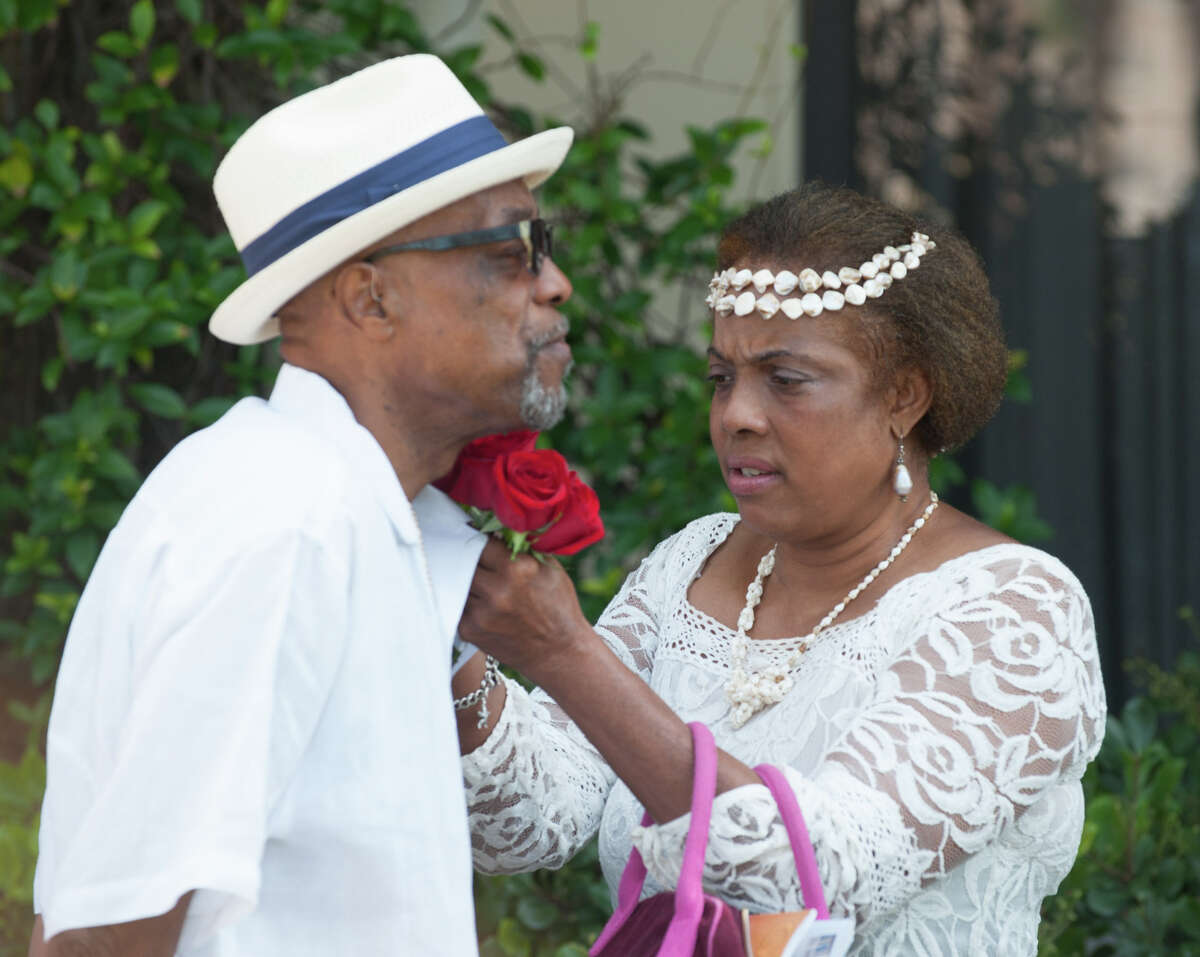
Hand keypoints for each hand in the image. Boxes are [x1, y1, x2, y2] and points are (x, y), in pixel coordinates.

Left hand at [459, 538, 592, 680]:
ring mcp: (482, 612)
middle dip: (467, 556)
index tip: (474, 535)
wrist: (559, 652)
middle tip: (467, 552)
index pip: (482, 542)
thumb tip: (497, 527)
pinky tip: (479, 600)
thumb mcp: (550, 569)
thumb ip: (523, 548)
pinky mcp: (470, 630)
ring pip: (458, 582)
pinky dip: (465, 599)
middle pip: (465, 560)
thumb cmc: (559, 606)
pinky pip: (458, 604)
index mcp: (519, 570)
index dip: (478, 538)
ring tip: (475, 577)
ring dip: (463, 577)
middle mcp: (497, 590)